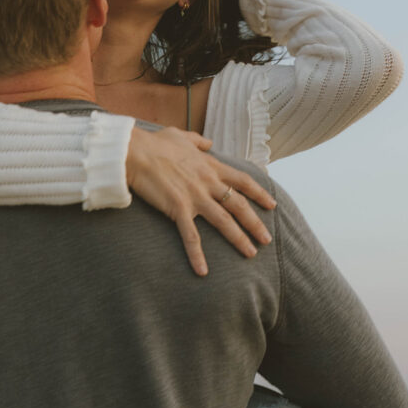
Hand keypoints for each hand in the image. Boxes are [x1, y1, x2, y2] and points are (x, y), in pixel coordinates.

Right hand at [125, 126, 275, 276]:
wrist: (135, 152)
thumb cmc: (155, 143)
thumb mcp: (181, 135)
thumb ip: (198, 141)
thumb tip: (208, 143)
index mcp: (210, 165)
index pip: (242, 181)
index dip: (259, 193)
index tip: (272, 204)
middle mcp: (208, 181)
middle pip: (239, 205)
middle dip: (255, 223)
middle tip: (267, 239)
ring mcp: (195, 196)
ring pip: (224, 221)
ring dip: (239, 239)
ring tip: (251, 253)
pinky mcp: (179, 208)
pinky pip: (191, 236)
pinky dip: (197, 255)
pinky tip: (203, 271)